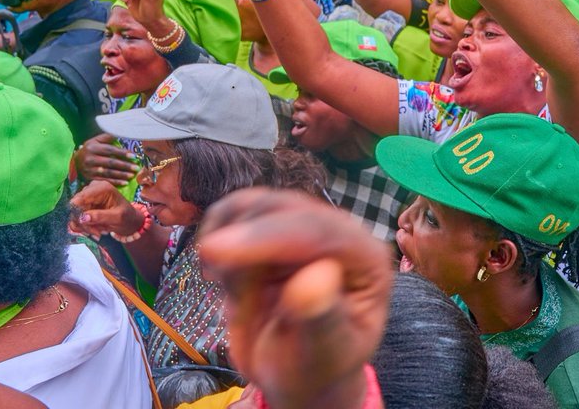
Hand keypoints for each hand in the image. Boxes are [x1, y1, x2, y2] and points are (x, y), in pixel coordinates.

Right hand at [68, 180, 139, 237]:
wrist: (130, 220)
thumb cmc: (127, 217)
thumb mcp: (117, 218)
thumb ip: (100, 216)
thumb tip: (82, 217)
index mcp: (102, 188)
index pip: (79, 198)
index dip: (77, 213)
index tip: (87, 226)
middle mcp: (92, 189)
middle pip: (75, 207)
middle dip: (83, 223)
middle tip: (97, 233)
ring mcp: (88, 196)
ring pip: (74, 214)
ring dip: (85, 226)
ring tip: (98, 232)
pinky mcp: (85, 205)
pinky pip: (76, 218)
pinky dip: (84, 226)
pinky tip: (95, 229)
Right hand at [74, 134, 139, 186]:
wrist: (74, 161)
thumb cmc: (90, 149)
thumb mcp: (96, 140)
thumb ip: (108, 137)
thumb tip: (122, 132)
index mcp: (93, 147)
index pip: (110, 150)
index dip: (122, 153)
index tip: (133, 156)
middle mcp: (91, 159)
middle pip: (110, 162)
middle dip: (125, 165)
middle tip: (136, 168)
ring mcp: (90, 169)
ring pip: (108, 173)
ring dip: (122, 175)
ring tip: (132, 175)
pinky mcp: (90, 178)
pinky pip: (105, 180)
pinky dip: (115, 182)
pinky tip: (124, 183)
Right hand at [198, 188, 392, 408]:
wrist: (295, 372)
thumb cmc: (314, 369)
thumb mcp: (321, 357)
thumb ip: (321, 318)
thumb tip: (317, 275)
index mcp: (366, 259)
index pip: (318, 230)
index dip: (265, 236)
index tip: (213, 249)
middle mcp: (339, 233)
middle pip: (283, 208)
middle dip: (242, 238)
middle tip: (211, 277)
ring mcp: (303, 226)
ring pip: (254, 206)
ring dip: (230, 246)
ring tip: (236, 297)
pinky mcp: (273, 227)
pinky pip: (234, 213)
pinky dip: (219, 238)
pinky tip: (222, 277)